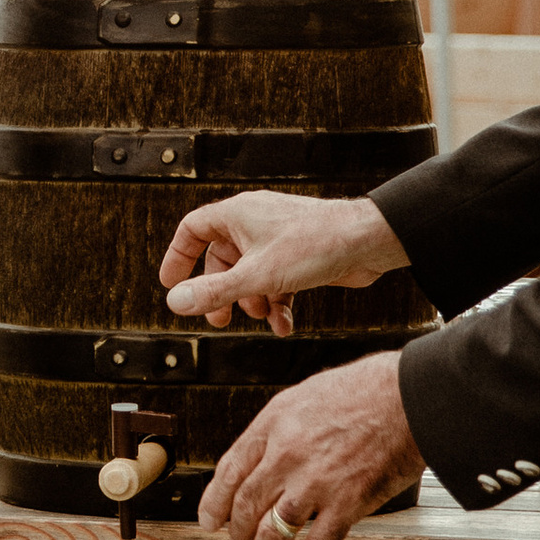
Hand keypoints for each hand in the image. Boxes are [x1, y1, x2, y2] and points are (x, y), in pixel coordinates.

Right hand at [160, 191, 406, 334]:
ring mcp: (278, 239)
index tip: (170, 283)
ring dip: (252, 301)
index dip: (178, 257)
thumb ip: (213, 291)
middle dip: (220, 292)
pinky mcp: (300, 256)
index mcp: (238, 214)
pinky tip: (285, 325)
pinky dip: (277, 302)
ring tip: (263, 317)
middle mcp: (255, 223)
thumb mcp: (257, 276)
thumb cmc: (315, 244)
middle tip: (218, 319)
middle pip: (222, 259)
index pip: (192, 229)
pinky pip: (276, 281)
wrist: (369, 241)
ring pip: (251, 274)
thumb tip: (175, 302)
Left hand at [198, 357, 424, 539]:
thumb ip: (279, 430)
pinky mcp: (348, 502)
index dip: (214, 502)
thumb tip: (261, 457)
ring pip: (274, 530)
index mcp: (272, 426)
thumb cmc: (360, 391)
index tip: (210, 521)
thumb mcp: (302, 398)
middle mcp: (287, 456)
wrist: (407, 396)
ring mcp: (316, 482)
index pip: (229, 472)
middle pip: (246, 505)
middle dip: (238, 531)